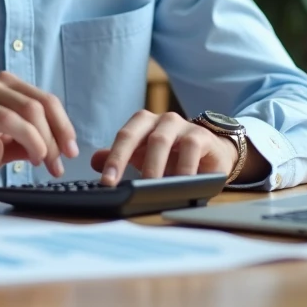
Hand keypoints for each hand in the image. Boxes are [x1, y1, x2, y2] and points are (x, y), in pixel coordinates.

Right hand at [0, 71, 78, 190]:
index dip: (63, 126)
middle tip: (55, 165)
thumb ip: (29, 139)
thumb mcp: (4, 141)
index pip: (45, 100)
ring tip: (37, 163)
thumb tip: (60, 150)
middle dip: (52, 139)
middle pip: (34, 108)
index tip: (72, 152)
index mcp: (3, 85)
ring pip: (14, 119)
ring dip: (33, 145)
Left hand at [90, 110, 237, 185]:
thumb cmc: (175, 156)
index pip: (124, 137)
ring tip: (150, 187)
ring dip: (155, 165)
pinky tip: (180, 182)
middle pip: (139, 136)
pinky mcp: (202, 135)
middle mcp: (161, 120)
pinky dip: (184, 167)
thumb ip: (120, 158)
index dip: (114, 158)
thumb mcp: (145, 158)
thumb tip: (94, 161)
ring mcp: (182, 125)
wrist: (212, 153)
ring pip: (163, 140)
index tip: (106, 182)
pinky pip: (191, 147)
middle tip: (122, 186)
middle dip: (127, 160)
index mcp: (144, 124)